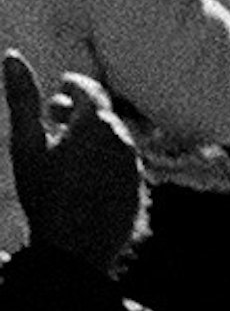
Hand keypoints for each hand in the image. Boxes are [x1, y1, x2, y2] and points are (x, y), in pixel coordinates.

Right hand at [6, 49, 150, 269]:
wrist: (75, 254)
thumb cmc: (46, 196)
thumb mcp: (26, 143)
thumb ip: (22, 98)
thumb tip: (12, 56)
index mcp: (97, 124)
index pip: (89, 91)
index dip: (73, 86)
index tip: (61, 88)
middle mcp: (123, 145)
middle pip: (104, 118)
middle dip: (81, 114)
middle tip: (57, 118)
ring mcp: (134, 174)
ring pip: (115, 145)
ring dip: (94, 141)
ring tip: (69, 151)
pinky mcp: (137, 199)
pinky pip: (122, 173)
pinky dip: (105, 167)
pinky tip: (84, 180)